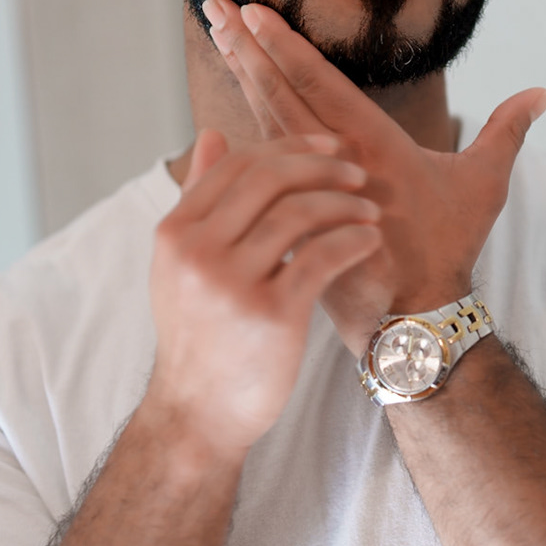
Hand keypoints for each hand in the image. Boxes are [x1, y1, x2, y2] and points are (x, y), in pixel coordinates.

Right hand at [141, 129, 383, 454]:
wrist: (199, 412)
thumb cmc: (201, 334)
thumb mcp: (183, 263)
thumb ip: (200, 198)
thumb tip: (213, 133)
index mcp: (175, 232)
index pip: (237, 164)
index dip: (290, 145)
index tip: (329, 145)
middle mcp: (197, 253)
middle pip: (269, 179)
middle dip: (322, 166)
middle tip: (358, 172)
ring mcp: (232, 285)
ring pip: (299, 214)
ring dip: (344, 204)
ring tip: (370, 210)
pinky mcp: (271, 316)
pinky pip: (321, 257)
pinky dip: (352, 240)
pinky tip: (370, 240)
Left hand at [200, 0, 545, 352]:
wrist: (416, 318)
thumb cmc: (450, 246)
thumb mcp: (484, 183)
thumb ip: (507, 130)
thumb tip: (543, 92)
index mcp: (377, 144)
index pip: (319, 83)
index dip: (284, 46)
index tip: (254, 13)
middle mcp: (338, 161)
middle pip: (282, 93)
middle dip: (247, 49)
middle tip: (216, 9)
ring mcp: (312, 190)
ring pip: (266, 124)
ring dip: (239, 79)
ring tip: (217, 40)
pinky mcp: (295, 219)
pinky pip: (260, 173)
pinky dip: (237, 139)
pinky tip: (215, 117)